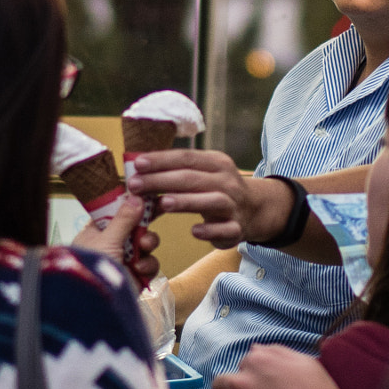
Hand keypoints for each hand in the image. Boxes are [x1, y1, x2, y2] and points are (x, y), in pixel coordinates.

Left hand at [71, 202, 161, 284]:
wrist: (95, 304)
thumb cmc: (92, 268)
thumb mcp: (107, 239)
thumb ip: (124, 219)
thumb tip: (136, 197)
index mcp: (97, 231)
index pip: (115, 212)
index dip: (131, 205)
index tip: (147, 197)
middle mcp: (110, 244)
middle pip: (135, 228)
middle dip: (143, 228)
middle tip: (150, 223)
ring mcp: (123, 261)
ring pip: (145, 246)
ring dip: (147, 245)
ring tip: (144, 248)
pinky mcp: (135, 276)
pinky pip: (149, 265)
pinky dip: (147, 266)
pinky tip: (139, 270)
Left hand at [126, 149, 291, 248]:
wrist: (253, 210)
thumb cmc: (214, 190)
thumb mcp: (201, 175)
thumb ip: (174, 175)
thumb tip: (136, 176)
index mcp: (216, 163)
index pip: (186, 157)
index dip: (161, 160)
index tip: (137, 163)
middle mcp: (227, 181)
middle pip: (192, 178)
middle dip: (162, 180)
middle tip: (135, 185)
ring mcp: (234, 205)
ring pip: (212, 200)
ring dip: (186, 201)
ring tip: (162, 203)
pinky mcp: (237, 228)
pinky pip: (225, 229)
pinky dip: (210, 230)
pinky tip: (193, 231)